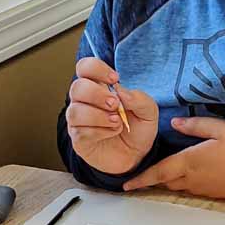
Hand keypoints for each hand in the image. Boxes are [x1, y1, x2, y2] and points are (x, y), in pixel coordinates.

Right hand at [65, 57, 158, 174]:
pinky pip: (81, 131)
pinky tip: (112, 132)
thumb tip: (119, 90)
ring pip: (75, 111)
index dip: (96, 68)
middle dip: (97, 94)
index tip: (114, 79)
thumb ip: (139, 98)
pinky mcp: (79, 139)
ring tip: (117, 122)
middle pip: (77, 87)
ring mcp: (79, 120)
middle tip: (116, 104)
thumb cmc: (137, 129)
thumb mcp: (148, 111)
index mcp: (99, 87)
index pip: (85, 67)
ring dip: (98, 116)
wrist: (136, 156)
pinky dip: (100, 131)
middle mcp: (84, 101)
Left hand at [122, 116, 224, 199]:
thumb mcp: (218, 129)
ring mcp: (203, 187)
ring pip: (178, 186)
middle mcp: (192, 178)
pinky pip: (192, 188)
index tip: (126, 185)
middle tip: (141, 178)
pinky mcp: (214, 192)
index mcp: (189, 162)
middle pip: (166, 181)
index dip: (141, 179)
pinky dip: (183, 182)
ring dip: (168, 181)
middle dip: (153, 180)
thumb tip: (173, 123)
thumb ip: (194, 126)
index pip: (158, 172)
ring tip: (162, 175)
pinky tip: (188, 175)